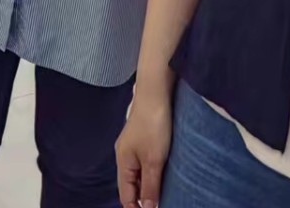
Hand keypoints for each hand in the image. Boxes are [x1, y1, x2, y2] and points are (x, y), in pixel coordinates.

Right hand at [116, 87, 172, 207]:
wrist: (156, 93)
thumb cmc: (153, 125)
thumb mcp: (154, 160)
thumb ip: (150, 186)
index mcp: (123, 162)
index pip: (126, 195)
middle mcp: (125, 156)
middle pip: (132, 186)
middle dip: (144, 200)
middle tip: (163, 205)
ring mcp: (134, 147)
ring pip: (140, 175)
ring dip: (150, 187)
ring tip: (167, 196)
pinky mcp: (144, 140)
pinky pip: (146, 165)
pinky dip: (154, 175)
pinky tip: (166, 177)